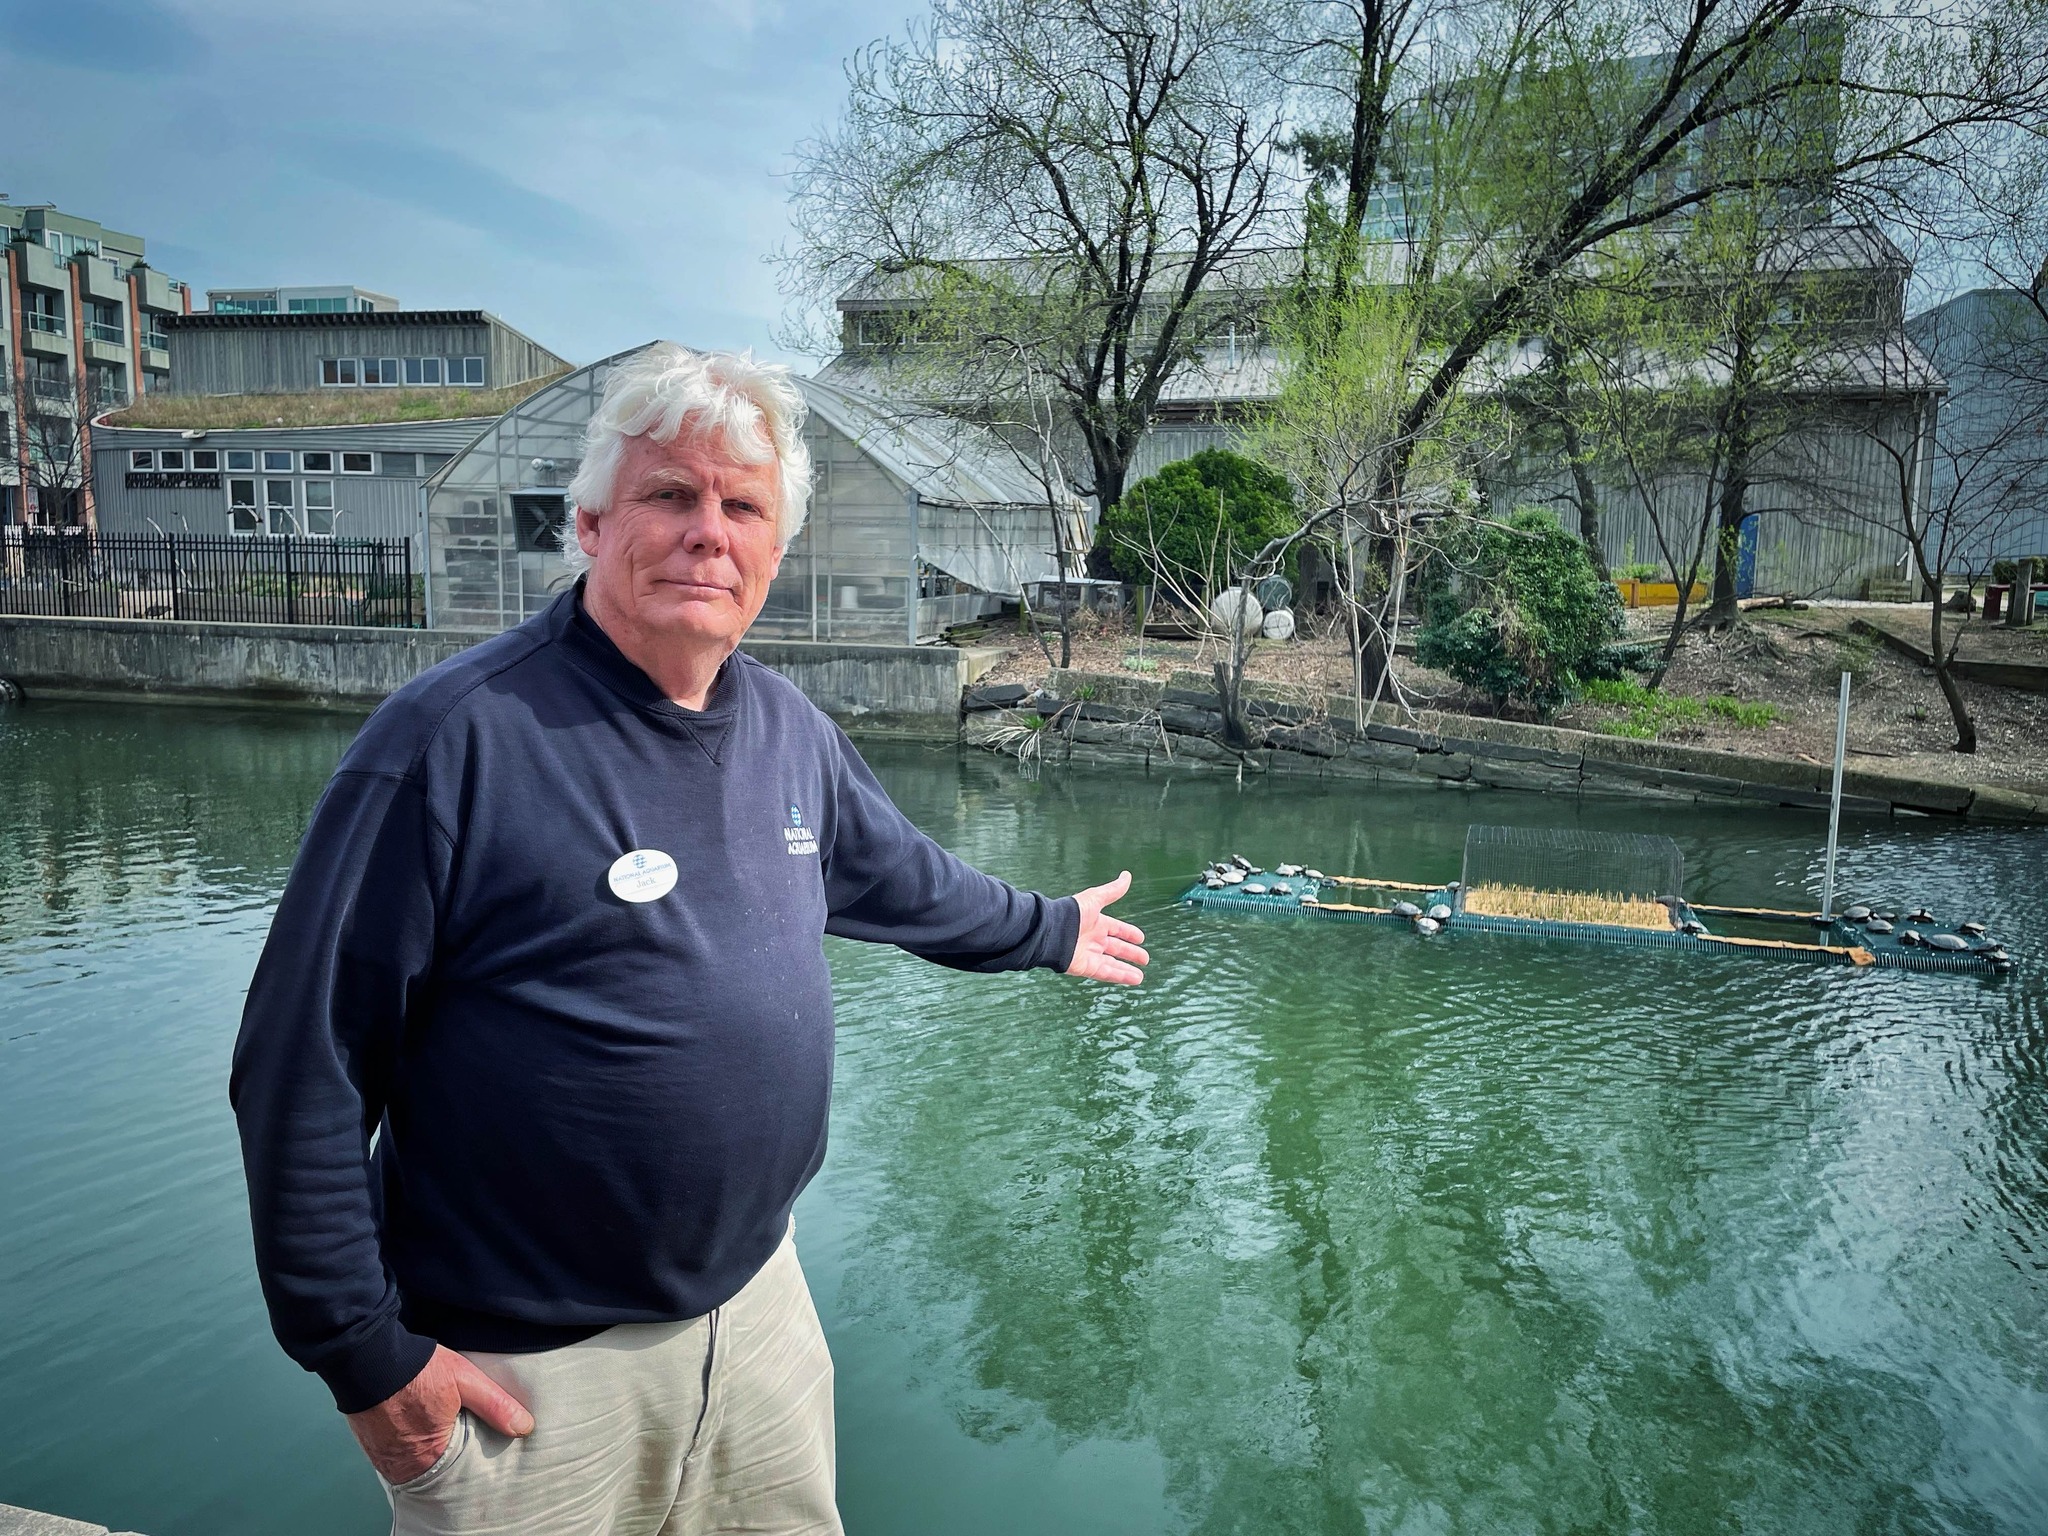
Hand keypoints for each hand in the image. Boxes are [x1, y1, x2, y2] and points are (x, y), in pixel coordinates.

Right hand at [346, 1344, 533, 1483]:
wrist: (368, 1357)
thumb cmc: (417, 1370)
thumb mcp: (465, 1380)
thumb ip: (495, 1406)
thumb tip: (524, 1427)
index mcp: (431, 1457)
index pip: (460, 1472)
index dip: (470, 1457)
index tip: (477, 1441)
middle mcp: (403, 1466)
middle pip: (435, 1468)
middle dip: (448, 1453)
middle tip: (456, 1431)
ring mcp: (383, 1458)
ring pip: (414, 1461)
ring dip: (425, 1448)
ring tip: (434, 1425)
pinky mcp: (369, 1446)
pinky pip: (394, 1453)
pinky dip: (406, 1442)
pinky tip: (414, 1423)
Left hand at [1065, 871, 1148, 985]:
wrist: (1052, 931)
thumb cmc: (1071, 913)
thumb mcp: (1095, 899)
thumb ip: (1112, 891)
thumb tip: (1127, 875)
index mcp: (1095, 923)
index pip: (1116, 929)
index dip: (1128, 933)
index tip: (1140, 938)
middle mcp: (1093, 940)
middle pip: (1116, 948)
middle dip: (1130, 953)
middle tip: (1144, 958)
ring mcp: (1090, 955)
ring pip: (1113, 964)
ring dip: (1127, 969)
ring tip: (1140, 975)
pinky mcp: (1087, 967)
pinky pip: (1107, 973)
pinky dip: (1121, 977)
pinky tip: (1134, 979)